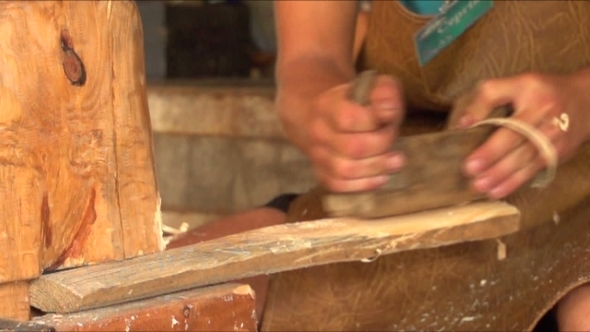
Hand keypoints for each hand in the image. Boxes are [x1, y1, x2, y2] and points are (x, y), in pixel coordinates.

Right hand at [307, 75, 405, 191]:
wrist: (319, 113)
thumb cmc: (353, 101)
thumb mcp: (371, 86)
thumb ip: (384, 93)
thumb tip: (390, 110)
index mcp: (327, 105)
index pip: (349, 119)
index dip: (375, 121)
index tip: (390, 117)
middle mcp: (318, 132)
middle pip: (353, 148)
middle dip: (382, 144)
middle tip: (392, 137)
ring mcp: (317, 155)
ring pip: (345, 171)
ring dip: (377, 167)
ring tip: (395, 160)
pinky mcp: (321, 174)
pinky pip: (339, 186)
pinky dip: (364, 184)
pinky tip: (381, 175)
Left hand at [450, 71, 589, 198]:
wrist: (586, 101)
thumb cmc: (541, 92)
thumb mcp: (516, 83)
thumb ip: (487, 97)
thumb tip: (463, 123)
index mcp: (533, 97)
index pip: (508, 117)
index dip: (488, 137)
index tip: (469, 149)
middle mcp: (546, 118)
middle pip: (519, 142)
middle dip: (495, 160)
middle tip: (472, 173)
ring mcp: (555, 139)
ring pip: (527, 160)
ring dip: (503, 176)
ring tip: (481, 186)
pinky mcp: (558, 154)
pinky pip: (534, 170)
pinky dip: (515, 182)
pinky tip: (498, 190)